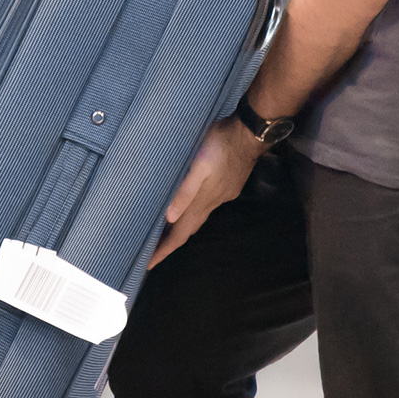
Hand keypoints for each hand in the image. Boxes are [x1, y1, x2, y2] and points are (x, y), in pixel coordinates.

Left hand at [149, 119, 263, 267]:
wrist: (250, 133)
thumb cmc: (221, 143)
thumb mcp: (199, 164)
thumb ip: (185, 190)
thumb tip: (169, 217)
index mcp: (202, 201)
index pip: (179, 234)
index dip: (164, 250)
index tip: (148, 264)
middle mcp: (212, 203)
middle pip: (187, 230)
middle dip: (169, 243)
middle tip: (150, 251)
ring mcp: (221, 196)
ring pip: (196, 219)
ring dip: (180, 228)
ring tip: (163, 231)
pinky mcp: (226, 187)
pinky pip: (205, 207)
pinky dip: (191, 213)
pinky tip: (187, 205)